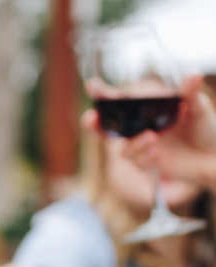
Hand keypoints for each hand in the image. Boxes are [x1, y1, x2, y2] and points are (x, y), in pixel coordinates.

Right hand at [83, 75, 215, 189]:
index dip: (102, 93)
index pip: (119, 101)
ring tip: (152, 138)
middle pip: (107, 128)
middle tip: (90, 118)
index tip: (92, 85)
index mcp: (147, 110)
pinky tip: (157, 154)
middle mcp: (139, 127)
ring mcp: (141, 146)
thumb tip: (192, 74)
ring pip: (123, 148)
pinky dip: (144, 156)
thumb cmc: (206, 130)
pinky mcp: (146, 162)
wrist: (213, 158)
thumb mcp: (199, 108)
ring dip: (134, 143)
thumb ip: (190, 94)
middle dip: (94, 124)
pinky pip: (136, 161)